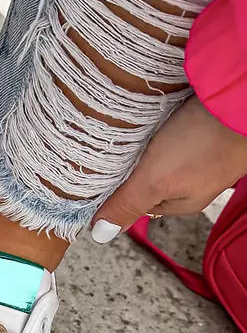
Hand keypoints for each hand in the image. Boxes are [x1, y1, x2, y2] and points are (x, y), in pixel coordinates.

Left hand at [91, 95, 246, 242]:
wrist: (240, 98)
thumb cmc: (204, 142)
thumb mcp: (156, 180)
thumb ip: (128, 205)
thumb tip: (102, 234)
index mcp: (182, 202)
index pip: (137, 203)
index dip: (117, 190)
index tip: (101, 174)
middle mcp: (193, 181)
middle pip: (147, 177)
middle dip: (131, 164)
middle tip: (118, 147)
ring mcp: (201, 154)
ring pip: (159, 153)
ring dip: (145, 142)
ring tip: (137, 129)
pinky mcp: (204, 128)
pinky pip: (172, 131)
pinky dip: (160, 124)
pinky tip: (157, 115)